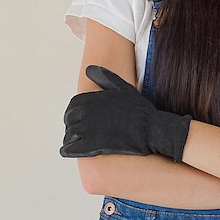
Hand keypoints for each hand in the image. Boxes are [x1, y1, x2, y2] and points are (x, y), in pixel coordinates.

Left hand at [59, 66, 191, 161]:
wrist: (151, 130)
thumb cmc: (139, 110)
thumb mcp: (123, 88)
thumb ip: (105, 77)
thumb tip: (89, 69)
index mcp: (93, 98)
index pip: (73, 105)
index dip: (74, 112)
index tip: (78, 118)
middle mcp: (87, 112)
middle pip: (70, 120)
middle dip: (72, 125)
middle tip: (78, 131)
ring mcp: (89, 129)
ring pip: (69, 134)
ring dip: (70, 138)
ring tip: (75, 142)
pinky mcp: (92, 146)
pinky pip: (71, 149)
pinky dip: (68, 150)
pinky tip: (70, 151)